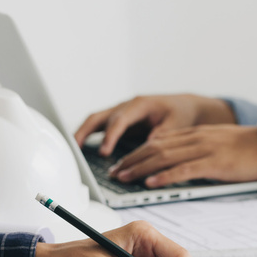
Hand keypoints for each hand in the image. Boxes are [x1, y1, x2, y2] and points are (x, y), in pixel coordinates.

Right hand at [74, 94, 235, 155]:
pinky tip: (81, 148)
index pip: (119, 120)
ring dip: (82, 133)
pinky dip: (89, 135)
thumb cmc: (180, 114)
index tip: (104, 152)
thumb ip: (163, 134)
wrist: (184, 107)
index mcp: (140, 104)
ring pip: (96, 120)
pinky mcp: (120, 121)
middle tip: (76, 148)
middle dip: (86, 132)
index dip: (110, 136)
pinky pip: (100, 126)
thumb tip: (149, 145)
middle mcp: (126, 106)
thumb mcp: (176, 124)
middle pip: (100, 117)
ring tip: (72, 149)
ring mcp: (121, 112)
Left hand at [108, 125, 256, 187]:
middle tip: (114, 172)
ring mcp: (203, 149)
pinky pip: (183, 169)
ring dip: (140, 168)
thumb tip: (184, 165)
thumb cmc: (251, 149)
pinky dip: (164, 176)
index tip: (123, 162)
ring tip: (124, 178)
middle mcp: (195, 138)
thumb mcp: (220, 144)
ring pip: (163, 157)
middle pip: (155, 147)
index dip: (137, 152)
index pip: (159, 140)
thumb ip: (200, 151)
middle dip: (131, 160)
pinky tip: (151, 183)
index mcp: (196, 134)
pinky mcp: (213, 163)